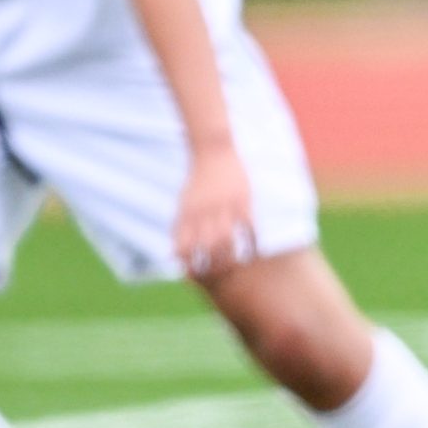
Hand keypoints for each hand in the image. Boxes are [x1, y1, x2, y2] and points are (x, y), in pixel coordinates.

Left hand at [173, 142, 255, 278]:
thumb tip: (174, 256)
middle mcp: (204, 213)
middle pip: (207, 249)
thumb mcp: (183, 205)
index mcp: (187, 215)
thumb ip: (180, 229)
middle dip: (214, 267)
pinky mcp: (242, 201)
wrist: (212, 151)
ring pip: (227, 241)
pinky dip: (252, 242)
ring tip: (236, 265)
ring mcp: (224, 207)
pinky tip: (253, 251)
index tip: (197, 276)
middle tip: (220, 275)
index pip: (185, 249)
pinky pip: (248, 228)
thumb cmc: (197, 182)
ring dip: (232, 257)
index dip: (190, 266)